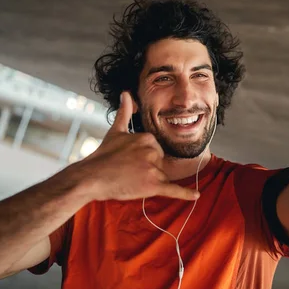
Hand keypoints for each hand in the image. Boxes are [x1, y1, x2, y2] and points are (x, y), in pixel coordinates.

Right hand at [77, 91, 199, 200]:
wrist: (91, 177)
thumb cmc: (102, 155)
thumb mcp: (116, 130)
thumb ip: (125, 112)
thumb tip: (126, 93)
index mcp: (148, 137)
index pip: (155, 149)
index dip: (143, 157)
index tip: (129, 160)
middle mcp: (153, 151)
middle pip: (159, 162)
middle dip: (147, 169)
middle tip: (128, 171)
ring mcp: (154, 168)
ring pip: (161, 176)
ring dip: (150, 181)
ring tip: (130, 180)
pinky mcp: (153, 185)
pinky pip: (173, 189)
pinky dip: (186, 193)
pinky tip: (196, 195)